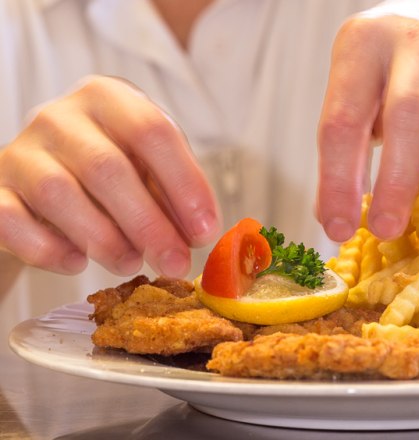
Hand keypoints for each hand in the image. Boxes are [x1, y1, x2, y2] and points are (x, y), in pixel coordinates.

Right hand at [0, 76, 220, 276]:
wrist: (42, 178)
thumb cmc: (113, 170)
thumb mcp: (150, 168)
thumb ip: (173, 194)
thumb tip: (196, 236)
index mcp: (109, 98)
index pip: (151, 131)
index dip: (184, 184)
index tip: (204, 231)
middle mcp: (59, 115)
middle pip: (107, 168)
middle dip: (148, 224)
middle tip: (174, 262)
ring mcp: (21, 150)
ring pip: (58, 194)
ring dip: (103, 239)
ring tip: (130, 262)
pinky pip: (13, 220)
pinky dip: (49, 249)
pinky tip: (77, 262)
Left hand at [317, 0, 418, 241]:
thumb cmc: (396, 73)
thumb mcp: (362, 98)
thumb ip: (348, 148)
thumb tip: (334, 219)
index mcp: (362, 45)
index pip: (342, 118)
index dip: (338, 179)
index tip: (338, 230)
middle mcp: (416, 33)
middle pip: (408, 106)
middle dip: (396, 175)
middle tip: (388, 228)